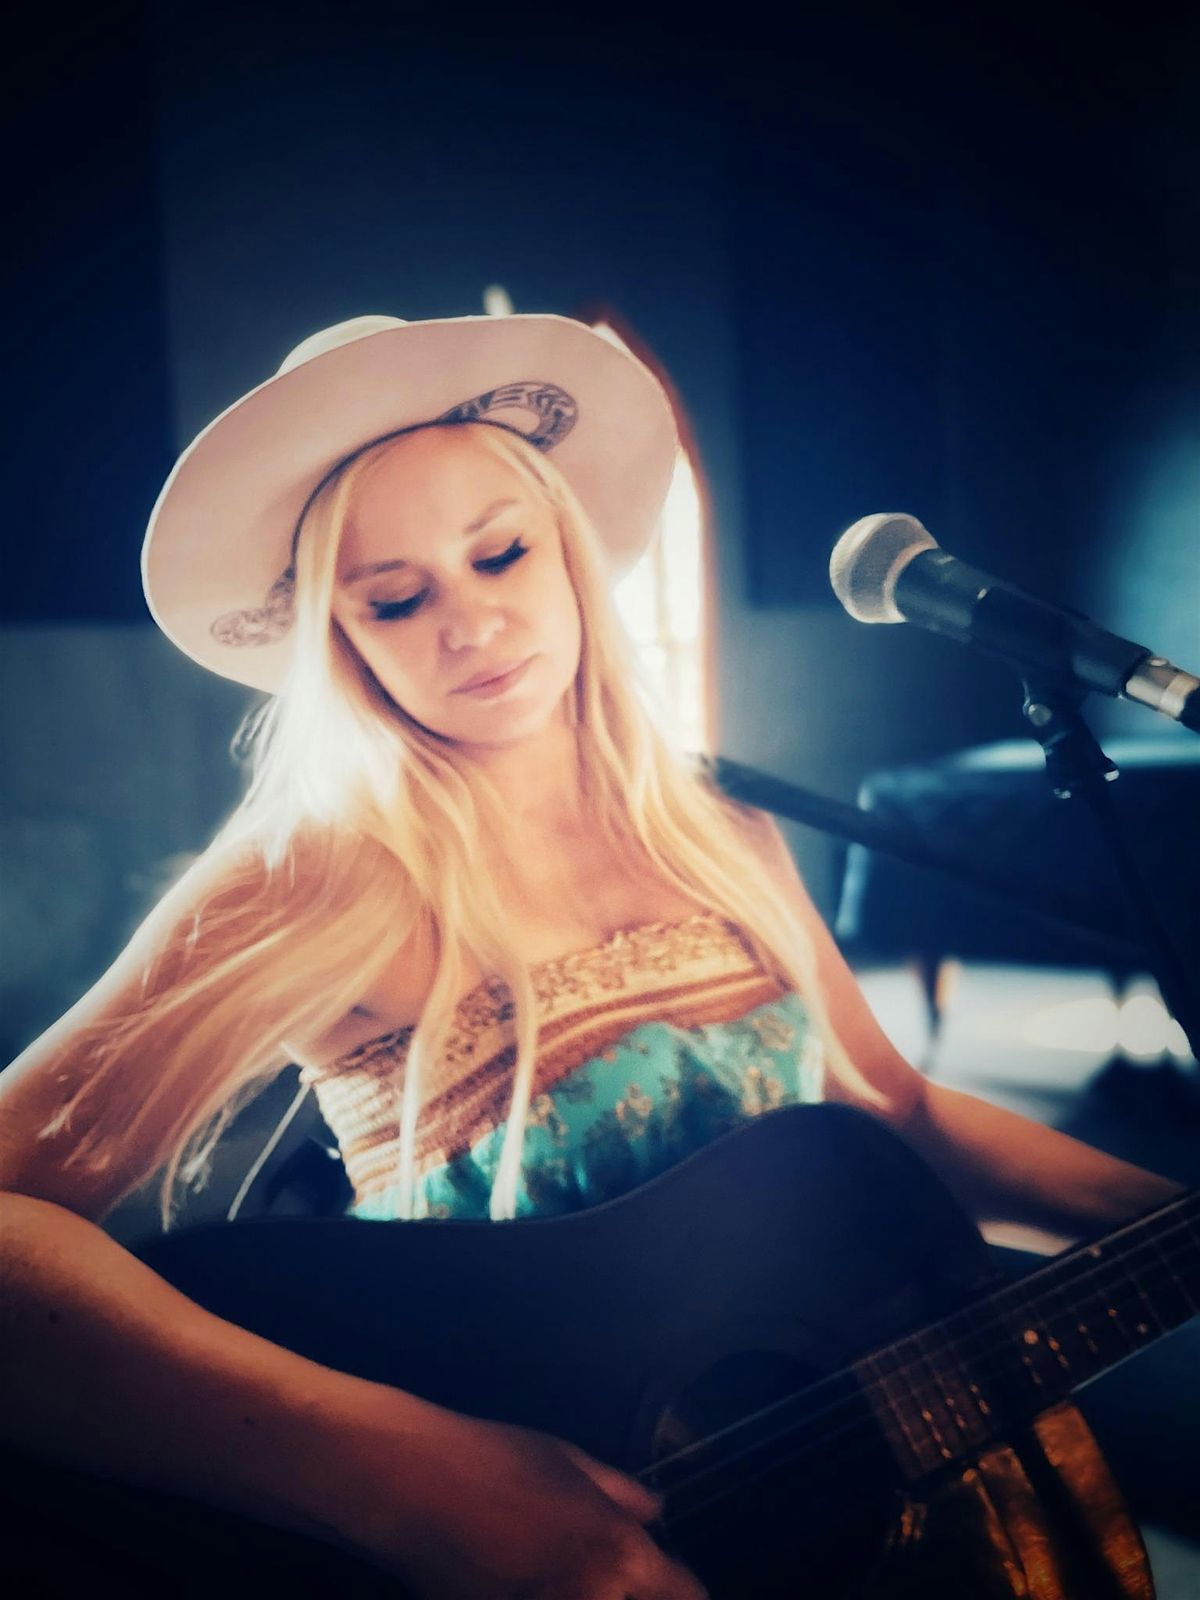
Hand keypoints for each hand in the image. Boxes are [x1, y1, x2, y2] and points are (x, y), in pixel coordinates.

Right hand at [340, 1401, 706, 1598]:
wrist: (416, 1487)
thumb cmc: (496, 1460)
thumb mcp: (569, 1460)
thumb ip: (622, 1493)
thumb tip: (656, 1510)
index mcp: (620, 1552)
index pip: (685, 1595)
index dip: (683, 1591)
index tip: (671, 1585)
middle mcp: (595, 1598)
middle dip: (635, 1597)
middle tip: (619, 1582)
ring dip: (594, 1597)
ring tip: (569, 1577)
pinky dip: (549, 1598)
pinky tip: (536, 1584)